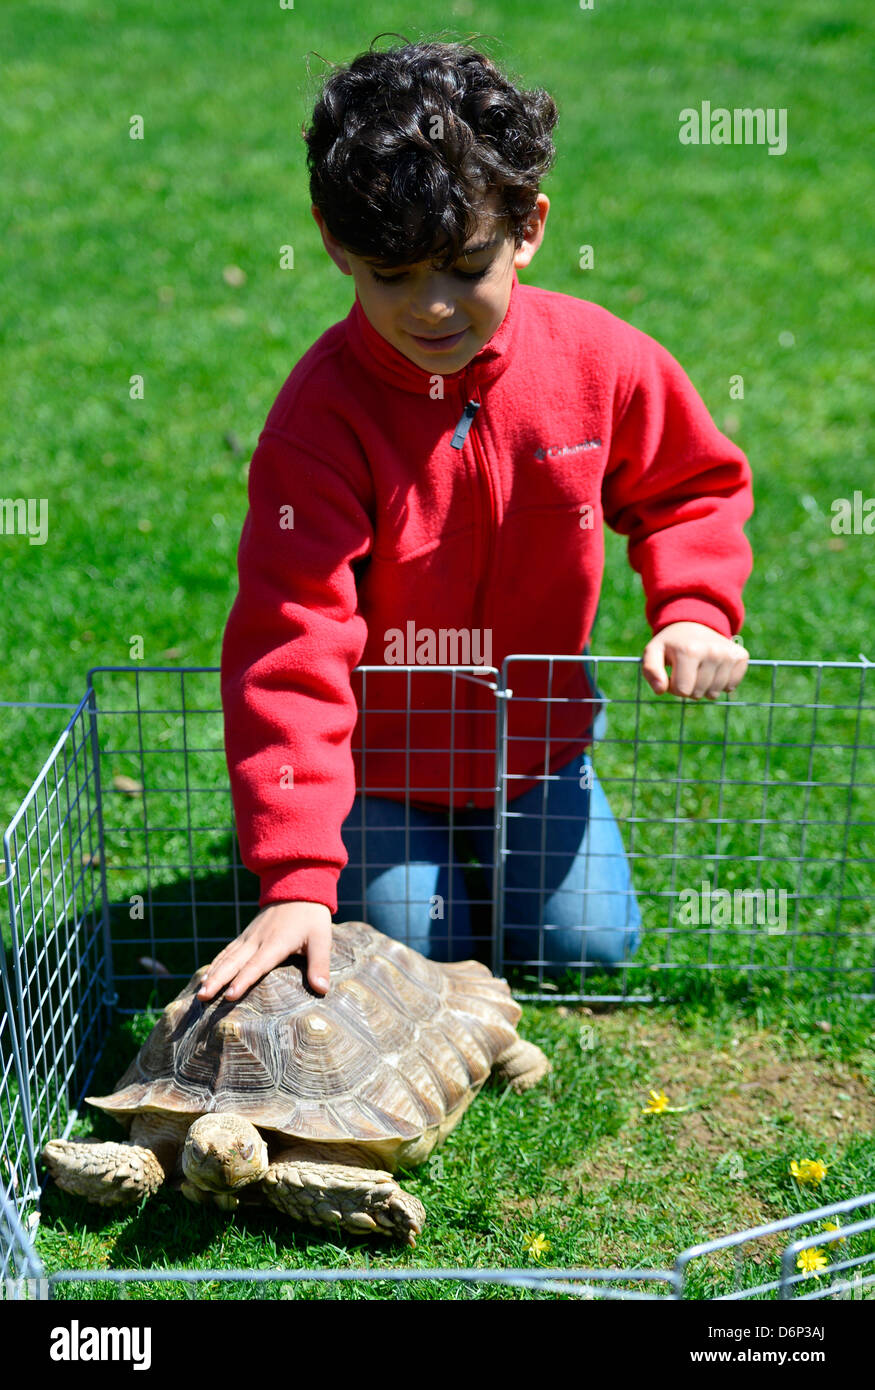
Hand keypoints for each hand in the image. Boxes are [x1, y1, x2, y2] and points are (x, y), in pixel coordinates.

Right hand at [197, 901, 332, 1002]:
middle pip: (234, 963)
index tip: (228, 996)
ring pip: (227, 957)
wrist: (297, 887)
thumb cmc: (311, 916)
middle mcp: (257, 940)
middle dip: (217, 980)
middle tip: (202, 997)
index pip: (256, 965)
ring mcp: (249, 937)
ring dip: (212, 974)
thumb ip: (320, 964)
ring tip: (200, 992)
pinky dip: (216, 963)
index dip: (242, 981)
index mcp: (275, 943)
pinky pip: (228, 951)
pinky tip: (207, 975)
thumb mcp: (321, 938)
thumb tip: (322, 990)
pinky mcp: (246, 935)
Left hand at [641, 621, 748, 698]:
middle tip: (686, 669)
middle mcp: (713, 651)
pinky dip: (721, 684)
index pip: (682, 691)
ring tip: (699, 669)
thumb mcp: (653, 652)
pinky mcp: (741, 656)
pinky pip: (731, 687)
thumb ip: (650, 670)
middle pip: (698, 694)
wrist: (695, 624)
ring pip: (714, 693)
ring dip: (704, 687)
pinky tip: (714, 669)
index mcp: (689, 651)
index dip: (673, 687)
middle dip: (688, 687)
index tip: (673, 673)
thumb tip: (660, 690)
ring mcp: (729, 654)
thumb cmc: (672, 644)